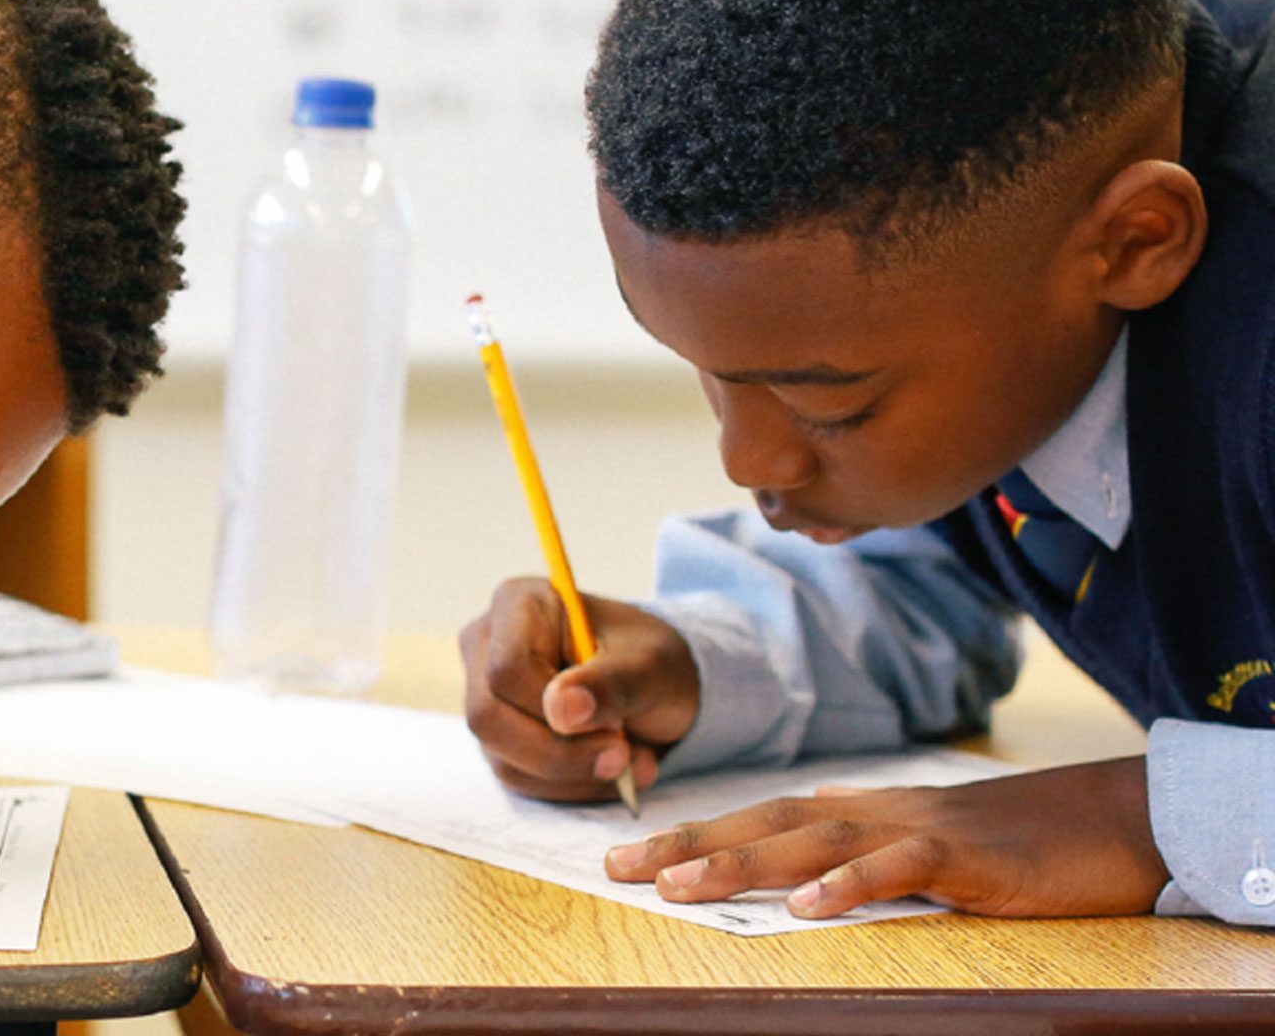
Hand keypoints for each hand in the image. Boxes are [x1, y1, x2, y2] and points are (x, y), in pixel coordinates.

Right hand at [460, 577, 699, 801]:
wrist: (654, 686)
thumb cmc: (649, 660)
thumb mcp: (650, 665)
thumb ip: (609, 682)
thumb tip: (559, 709)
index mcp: (517, 604)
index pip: (508, 668)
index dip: (552, 708)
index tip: (614, 725)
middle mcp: (487, 646)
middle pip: (488, 716)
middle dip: (561, 752)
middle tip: (623, 758)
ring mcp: (486, 694)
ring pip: (502, 756)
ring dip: (573, 774)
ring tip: (631, 762)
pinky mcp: (498, 736)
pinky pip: (518, 778)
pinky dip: (571, 786)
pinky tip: (610, 772)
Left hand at [605, 757, 1168, 917]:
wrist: (1098, 820)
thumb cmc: (1002, 839)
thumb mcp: (915, 837)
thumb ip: (853, 836)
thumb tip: (797, 835)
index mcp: (852, 811)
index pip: (754, 819)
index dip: (689, 835)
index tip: (624, 858)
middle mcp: (868, 811)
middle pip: (762, 823)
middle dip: (687, 845)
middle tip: (618, 868)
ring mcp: (913, 828)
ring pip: (810, 840)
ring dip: (741, 862)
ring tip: (681, 886)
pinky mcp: (962, 856)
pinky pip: (897, 867)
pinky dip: (849, 883)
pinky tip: (807, 906)